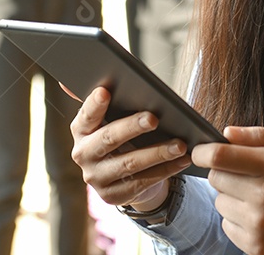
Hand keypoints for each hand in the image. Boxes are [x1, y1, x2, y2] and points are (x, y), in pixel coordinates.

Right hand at [69, 87, 192, 210]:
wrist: (123, 174)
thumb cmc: (122, 133)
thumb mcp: (112, 117)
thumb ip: (109, 97)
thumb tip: (98, 68)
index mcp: (81, 130)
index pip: (86, 115)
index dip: (94, 104)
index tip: (106, 91)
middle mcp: (83, 155)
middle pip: (108, 139)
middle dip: (132, 127)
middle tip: (154, 118)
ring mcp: (96, 178)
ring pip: (129, 164)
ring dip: (157, 153)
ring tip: (179, 144)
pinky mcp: (113, 196)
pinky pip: (142, 182)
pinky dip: (165, 170)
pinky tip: (182, 160)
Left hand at [192, 127, 263, 254]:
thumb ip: (259, 135)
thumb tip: (225, 132)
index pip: (220, 156)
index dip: (202, 152)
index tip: (200, 152)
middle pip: (215, 179)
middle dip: (224, 174)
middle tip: (245, 177)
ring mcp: (259, 224)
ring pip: (219, 203)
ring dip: (231, 199)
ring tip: (256, 199)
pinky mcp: (256, 246)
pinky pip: (226, 225)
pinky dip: (237, 220)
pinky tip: (259, 217)